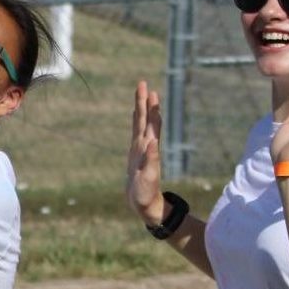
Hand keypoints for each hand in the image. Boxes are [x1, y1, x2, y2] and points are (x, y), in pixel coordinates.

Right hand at [126, 80, 164, 224]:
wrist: (146, 205)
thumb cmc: (146, 195)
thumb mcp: (148, 178)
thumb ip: (151, 160)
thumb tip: (153, 141)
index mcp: (149, 149)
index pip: (151, 123)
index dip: (150, 108)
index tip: (151, 91)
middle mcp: (146, 146)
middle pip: (145, 119)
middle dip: (144, 101)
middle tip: (143, 83)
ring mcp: (141, 149)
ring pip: (140, 124)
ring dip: (141, 109)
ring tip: (141, 93)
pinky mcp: (135, 154)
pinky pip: (135, 133)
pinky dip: (135, 122)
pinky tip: (134, 116)